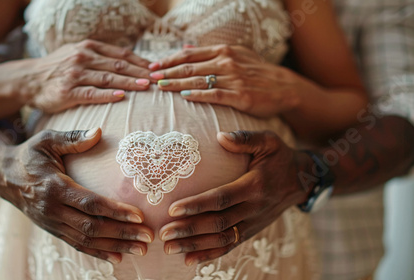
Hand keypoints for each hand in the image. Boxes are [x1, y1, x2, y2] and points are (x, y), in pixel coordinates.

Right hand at [0, 128, 153, 263]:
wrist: (4, 177)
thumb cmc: (30, 155)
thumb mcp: (46, 140)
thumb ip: (72, 139)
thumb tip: (98, 131)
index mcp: (55, 187)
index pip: (90, 203)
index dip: (115, 211)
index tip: (139, 216)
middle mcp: (53, 210)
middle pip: (92, 227)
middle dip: (122, 233)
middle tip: (148, 237)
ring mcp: (53, 223)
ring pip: (87, 240)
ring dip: (115, 246)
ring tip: (140, 250)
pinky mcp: (53, 230)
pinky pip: (77, 245)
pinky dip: (98, 253)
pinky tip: (118, 258)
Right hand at [23, 39, 153, 112]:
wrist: (29, 79)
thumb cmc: (58, 68)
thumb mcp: (77, 53)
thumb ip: (100, 56)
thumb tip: (127, 62)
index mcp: (89, 47)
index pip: (121, 54)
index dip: (141, 61)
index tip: (157, 69)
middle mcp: (83, 58)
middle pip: (118, 65)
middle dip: (141, 72)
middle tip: (158, 79)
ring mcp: (75, 74)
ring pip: (108, 78)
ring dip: (129, 82)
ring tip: (146, 86)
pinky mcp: (68, 91)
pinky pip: (92, 93)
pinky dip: (108, 94)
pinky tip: (121, 96)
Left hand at [149, 45, 300, 116]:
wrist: (284, 87)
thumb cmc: (257, 72)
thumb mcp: (236, 54)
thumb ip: (210, 51)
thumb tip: (187, 47)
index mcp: (223, 51)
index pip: (189, 54)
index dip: (169, 60)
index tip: (153, 66)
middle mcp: (226, 62)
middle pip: (190, 66)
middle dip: (167, 72)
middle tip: (150, 78)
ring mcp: (233, 78)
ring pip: (198, 80)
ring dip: (177, 83)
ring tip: (160, 87)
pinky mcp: (240, 95)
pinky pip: (215, 94)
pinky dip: (198, 94)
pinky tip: (185, 96)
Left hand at [158, 130, 310, 265]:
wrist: (303, 180)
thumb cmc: (280, 157)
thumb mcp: (269, 141)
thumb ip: (246, 138)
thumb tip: (220, 136)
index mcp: (255, 185)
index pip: (222, 198)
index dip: (197, 205)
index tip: (173, 209)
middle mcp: (254, 208)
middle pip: (218, 223)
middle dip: (189, 229)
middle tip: (164, 233)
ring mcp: (253, 223)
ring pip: (222, 239)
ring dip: (195, 245)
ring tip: (169, 247)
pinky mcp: (251, 231)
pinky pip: (230, 246)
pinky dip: (210, 255)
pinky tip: (189, 259)